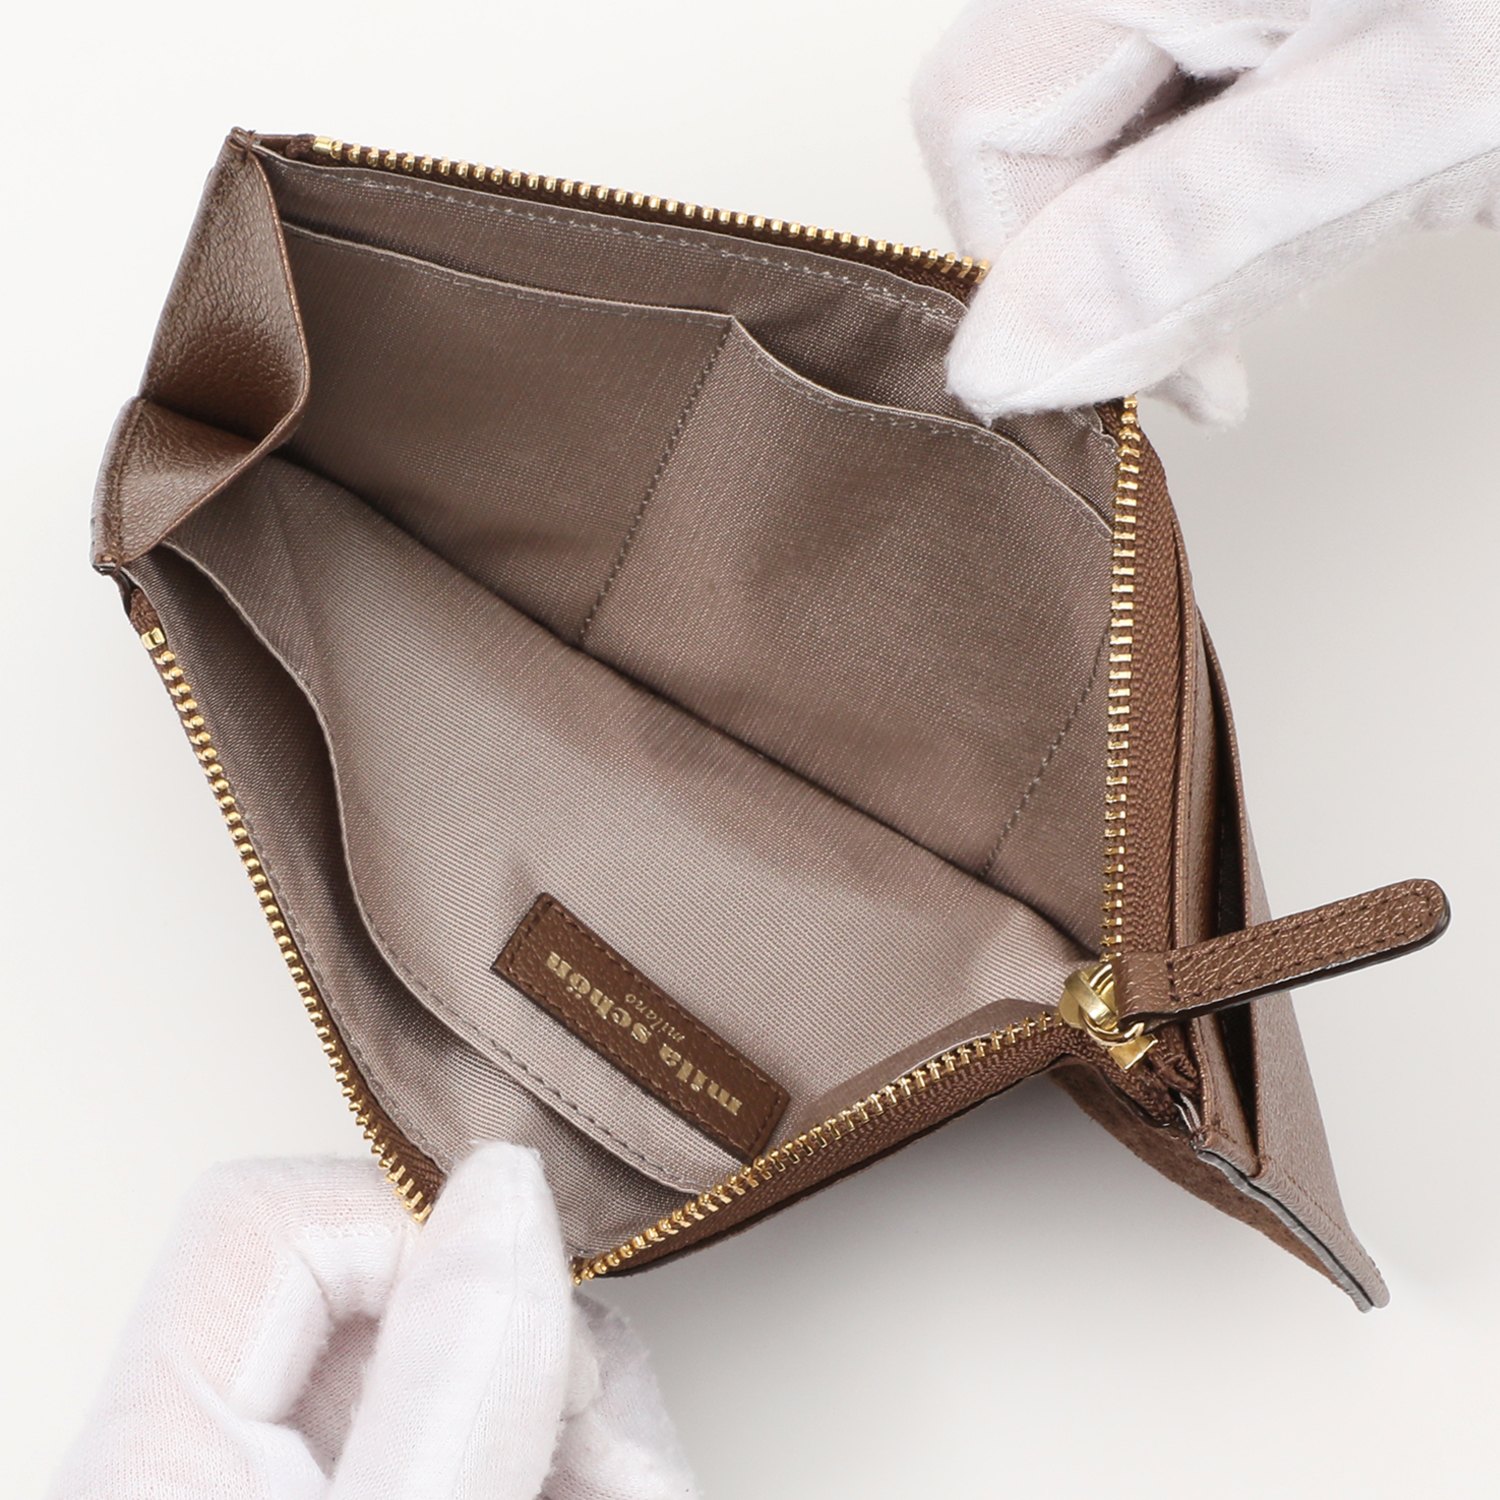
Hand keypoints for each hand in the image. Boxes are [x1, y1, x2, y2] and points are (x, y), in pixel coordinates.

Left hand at [49, 1146, 697, 1498]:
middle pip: (401, 1296)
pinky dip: (576, 1459)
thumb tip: (505, 1191)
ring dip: (594, 1417)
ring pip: (474, 1372)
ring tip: (643, 1479)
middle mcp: (222, 1466)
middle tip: (620, 1445)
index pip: (273, 1223)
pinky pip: (494, 1440)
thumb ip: (443, 1388)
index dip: (422, 1232)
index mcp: (160, 1455)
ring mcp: (316, 1489)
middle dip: (553, 1353)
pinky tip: (616, 1482)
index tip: (538, 1316)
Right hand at [913, 1, 1499, 422]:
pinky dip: (1243, 191)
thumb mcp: (1410, 118)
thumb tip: (1008, 357)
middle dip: (1110, 258)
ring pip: (1117, 129)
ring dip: (1178, 234)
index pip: (976, 117)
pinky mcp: (1293, 17)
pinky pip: (1205, 108)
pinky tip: (1328, 202)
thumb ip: (1183, 239)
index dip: (1020, 268)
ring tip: (1302, 258)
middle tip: (1218, 352)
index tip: (1136, 375)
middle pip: (1037, 124)